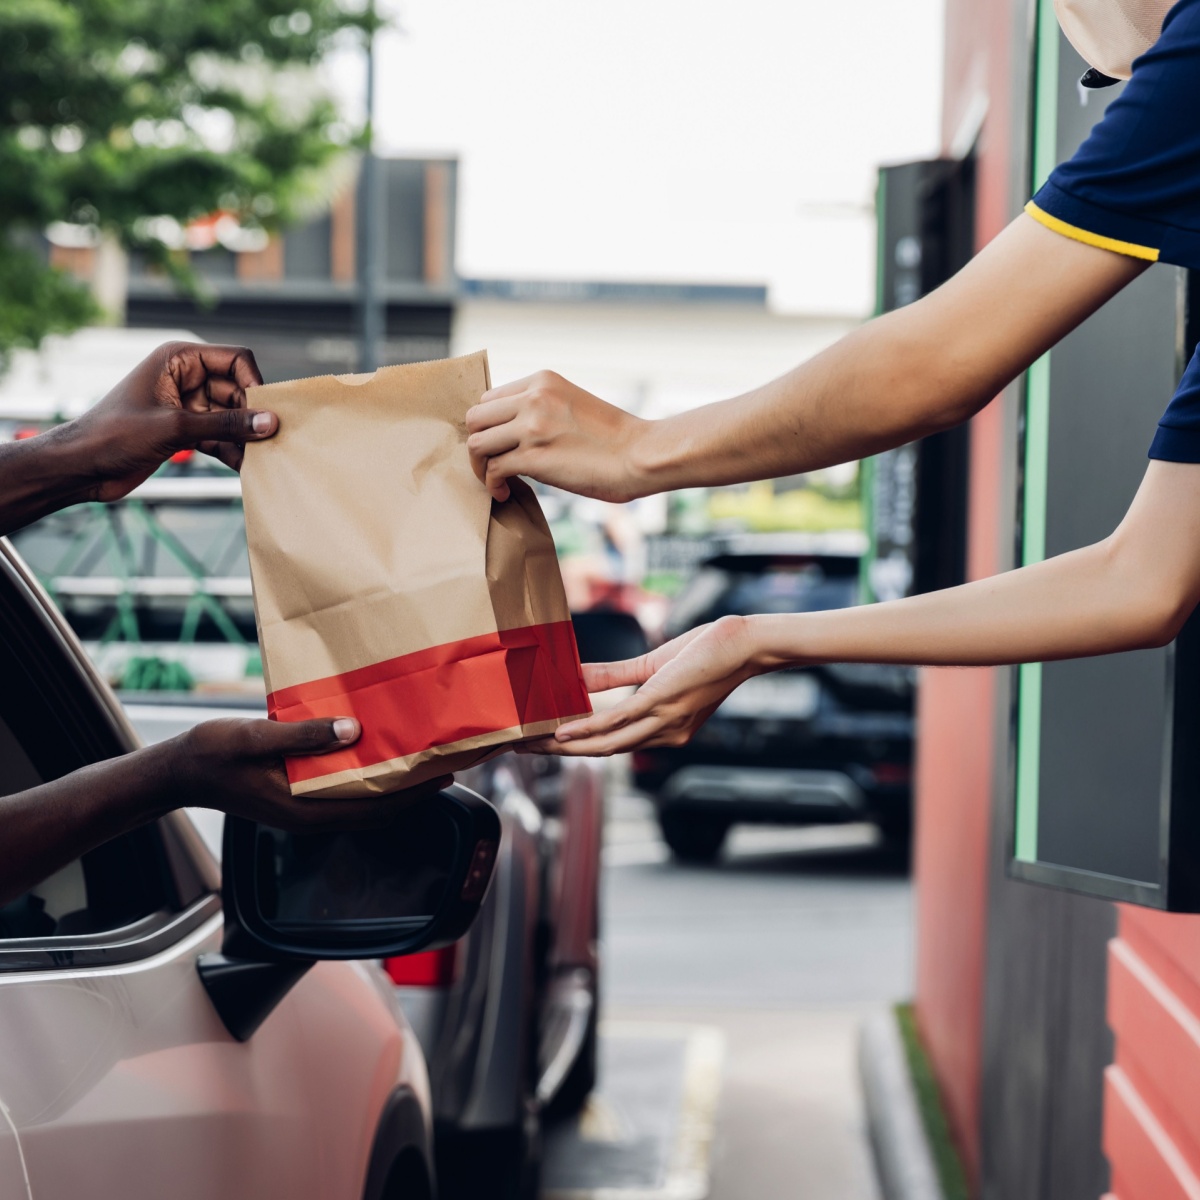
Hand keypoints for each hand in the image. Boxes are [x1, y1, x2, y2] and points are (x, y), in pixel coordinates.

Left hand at [68, 341, 276, 500]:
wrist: (80, 467)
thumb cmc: (115, 435)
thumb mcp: (175, 428)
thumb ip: (226, 424)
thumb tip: (269, 422)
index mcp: (178, 360)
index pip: (235, 360)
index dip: (254, 383)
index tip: (267, 413)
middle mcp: (186, 378)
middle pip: (238, 391)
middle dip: (252, 416)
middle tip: (269, 443)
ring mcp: (187, 405)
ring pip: (231, 417)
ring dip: (244, 438)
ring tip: (259, 459)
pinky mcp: (185, 431)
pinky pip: (220, 436)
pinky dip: (232, 451)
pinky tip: (243, 469)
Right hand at [168, 716, 450, 831]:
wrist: (179, 771)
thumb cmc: (213, 753)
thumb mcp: (256, 737)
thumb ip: (303, 736)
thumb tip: (352, 730)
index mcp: (305, 809)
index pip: (374, 808)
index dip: (413, 794)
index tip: (444, 775)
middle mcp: (311, 814)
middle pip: (376, 808)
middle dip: (412, 791)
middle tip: (444, 762)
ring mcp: (305, 809)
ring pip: (362, 802)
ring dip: (392, 784)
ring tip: (421, 757)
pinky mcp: (299, 797)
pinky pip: (344, 792)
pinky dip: (367, 776)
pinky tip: (378, 752)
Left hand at [466, 371, 647, 502]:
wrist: (641, 455)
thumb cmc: (615, 439)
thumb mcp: (574, 405)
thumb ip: (544, 408)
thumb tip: (516, 432)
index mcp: (543, 381)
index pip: (491, 398)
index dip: (489, 425)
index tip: (499, 444)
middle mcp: (533, 398)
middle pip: (475, 418)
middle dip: (479, 444)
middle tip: (490, 463)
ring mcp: (532, 427)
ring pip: (477, 443)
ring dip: (480, 466)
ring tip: (496, 480)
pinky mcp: (533, 457)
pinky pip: (493, 470)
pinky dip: (492, 485)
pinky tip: (504, 493)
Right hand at [523, 616, 759, 756]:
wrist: (745, 645)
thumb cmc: (707, 652)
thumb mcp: (653, 666)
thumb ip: (614, 676)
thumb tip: (577, 676)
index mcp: (664, 730)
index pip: (612, 745)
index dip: (575, 748)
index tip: (542, 745)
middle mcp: (664, 734)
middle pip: (602, 751)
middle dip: (560, 753)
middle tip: (523, 750)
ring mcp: (663, 721)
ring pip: (605, 743)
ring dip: (565, 746)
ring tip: (532, 744)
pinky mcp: (660, 702)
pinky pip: (617, 720)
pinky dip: (586, 728)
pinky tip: (561, 731)